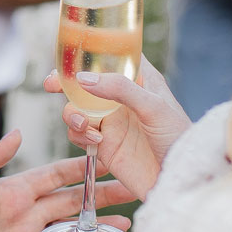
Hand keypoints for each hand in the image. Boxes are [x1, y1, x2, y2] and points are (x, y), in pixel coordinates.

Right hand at [44, 57, 191, 201]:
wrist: (179, 179)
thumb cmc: (178, 138)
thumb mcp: (153, 106)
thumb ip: (120, 89)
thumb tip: (84, 78)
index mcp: (139, 80)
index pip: (112, 57)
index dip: (91, 52)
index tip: (71, 52)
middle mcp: (122, 98)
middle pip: (85, 82)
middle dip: (65, 82)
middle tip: (52, 84)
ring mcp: (111, 122)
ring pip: (76, 108)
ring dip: (71, 113)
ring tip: (83, 122)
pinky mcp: (103, 145)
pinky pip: (78, 133)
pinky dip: (78, 134)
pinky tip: (95, 140)